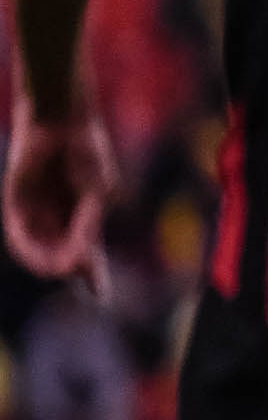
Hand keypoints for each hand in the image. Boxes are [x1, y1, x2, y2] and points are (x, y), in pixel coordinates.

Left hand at [4, 110, 114, 295]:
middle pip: (62, 254)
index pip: (87, 252)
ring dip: (49, 262)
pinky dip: (29, 249)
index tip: (100, 296)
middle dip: (70, 267)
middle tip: (79, 270)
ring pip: (39, 249)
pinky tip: (39, 256)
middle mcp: (58, 217)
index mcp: (84, 216)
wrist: (59, 123)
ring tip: (60, 267)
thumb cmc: (86, 153)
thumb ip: (87, 225)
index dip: (93, 276)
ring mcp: (37, 212)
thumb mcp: (96, 193)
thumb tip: (81, 256)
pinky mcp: (16, 203)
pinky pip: (19, 235)